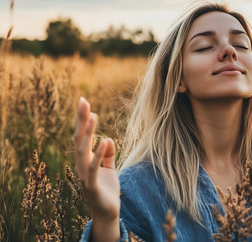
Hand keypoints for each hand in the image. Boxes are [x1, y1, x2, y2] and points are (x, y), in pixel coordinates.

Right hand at [73, 97, 119, 240]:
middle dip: (81, 120)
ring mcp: (85, 175)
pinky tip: (104, 140)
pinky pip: (94, 167)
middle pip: (79, 139)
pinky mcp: (92, 185)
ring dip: (88, 133)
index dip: (82, 120)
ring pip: (83, 150)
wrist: (108, 212)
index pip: (81, 136)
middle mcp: (81, 165)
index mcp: (85, 160)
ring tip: (92, 115)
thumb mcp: (109, 168)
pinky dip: (98, 154)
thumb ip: (108, 154)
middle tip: (83, 101)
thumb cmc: (107, 189)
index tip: (84, 102)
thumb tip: (108, 138)